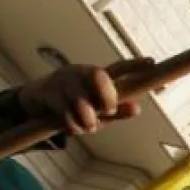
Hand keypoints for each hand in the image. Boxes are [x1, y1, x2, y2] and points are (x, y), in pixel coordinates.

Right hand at [18, 58, 152, 134]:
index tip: (152, 62)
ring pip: (82, 101)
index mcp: (97, 75)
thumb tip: (137, 108)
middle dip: (108, 98)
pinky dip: (72, 126)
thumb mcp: (99, 111)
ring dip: (88, 120)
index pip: (118, 68)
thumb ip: (118, 111)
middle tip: (107, 110)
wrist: (36, 103)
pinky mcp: (47, 93)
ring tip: (88, 126)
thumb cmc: (75, 107)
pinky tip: (73, 128)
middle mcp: (81, 72)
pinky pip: (65, 113)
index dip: (135, 66)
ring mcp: (63, 80)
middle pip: (100, 77)